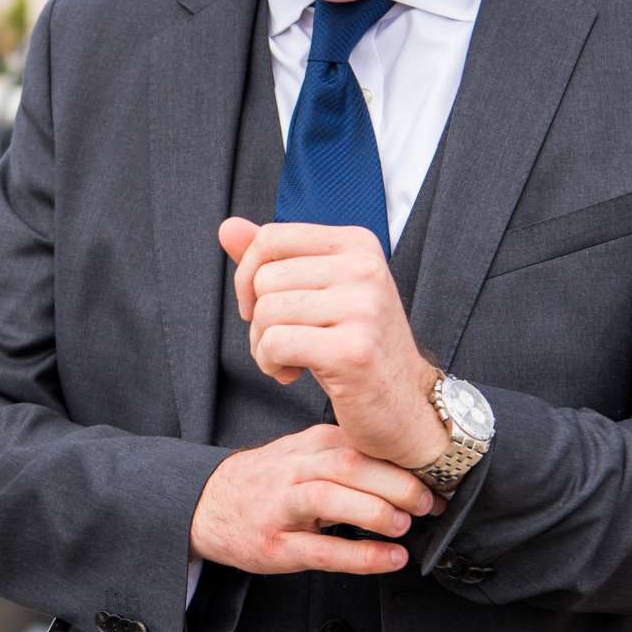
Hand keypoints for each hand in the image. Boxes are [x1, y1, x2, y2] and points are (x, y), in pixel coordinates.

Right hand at [189, 424, 436, 577]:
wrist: (206, 507)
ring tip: (407, 524)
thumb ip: (344, 453)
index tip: (436, 475)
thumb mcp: (301, 454)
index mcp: (308, 446)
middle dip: (398, 482)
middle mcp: (293, 470)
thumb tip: (405, 463)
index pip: (361, 442)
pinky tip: (390, 558)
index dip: (402, 458)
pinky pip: (322, 550)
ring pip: (331, 498)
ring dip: (376, 510)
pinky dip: (362, 555)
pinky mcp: (274, 546)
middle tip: (431, 501)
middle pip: (350, 464)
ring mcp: (281, 508)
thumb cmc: (265, 484)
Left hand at [219, 216, 446, 467]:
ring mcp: (363, 308)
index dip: (248, 276)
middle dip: (258, 318)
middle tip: (282, 344)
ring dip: (262, 345)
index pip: (271, 237)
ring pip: (266, 311)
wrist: (403, 405)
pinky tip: (290, 374)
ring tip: (287, 360)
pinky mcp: (352, 350)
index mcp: (359, 244)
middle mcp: (365, 268)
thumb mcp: (319, 293)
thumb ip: (275, 259)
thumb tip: (227, 227)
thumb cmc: (354, 347)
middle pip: (265, 278)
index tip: (261, 307)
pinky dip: (270, 364)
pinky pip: (276, 343)